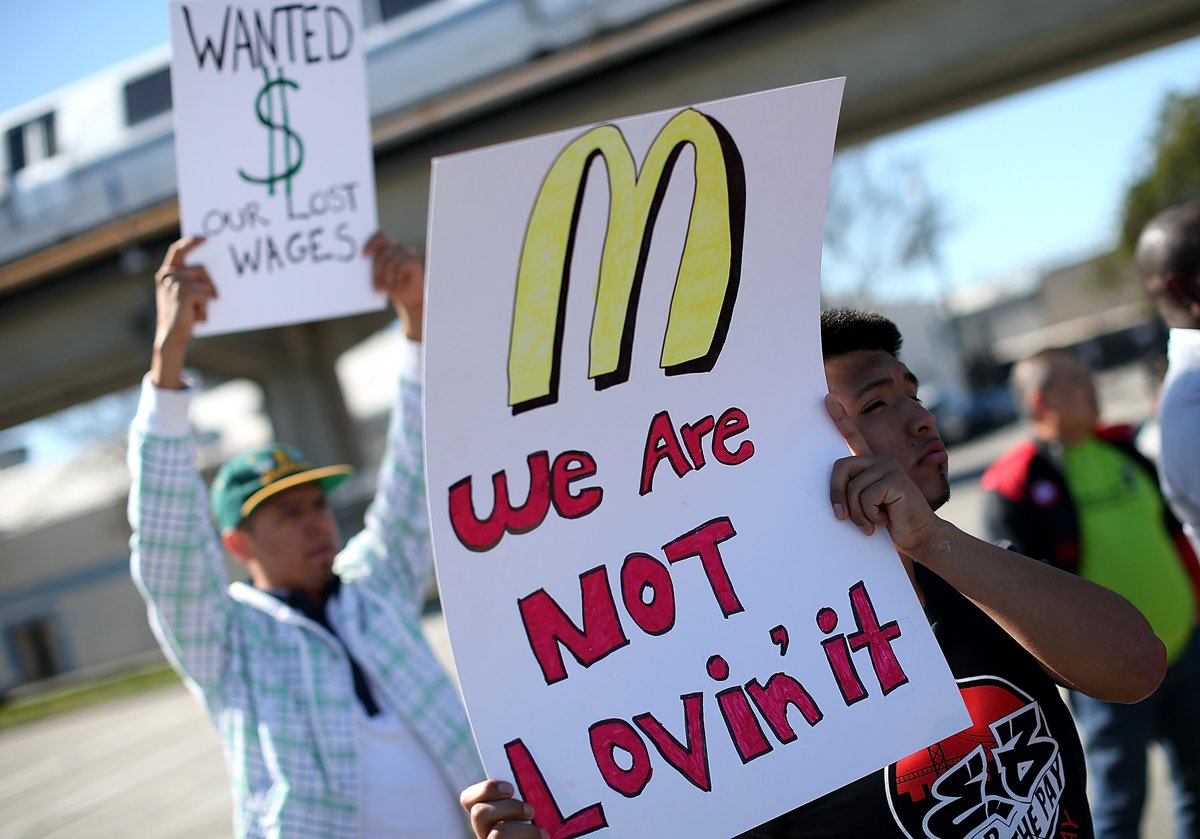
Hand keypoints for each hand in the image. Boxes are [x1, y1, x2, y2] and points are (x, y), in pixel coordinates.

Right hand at [152, 237, 217, 389]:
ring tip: (196, 311)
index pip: (178, 251)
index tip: (205, 238)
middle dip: (210, 284)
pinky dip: (206, 307)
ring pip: (206, 282)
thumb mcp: (183, 294)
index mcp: (166, 274)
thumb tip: (211, 268)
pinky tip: (196, 316)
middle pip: (201, 269)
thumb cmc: (182, 315)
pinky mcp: (183, 293)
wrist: (172, 336)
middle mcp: (167, 276)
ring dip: (207, 298)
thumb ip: (190, 280)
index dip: (191, 243)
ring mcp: (174, 283)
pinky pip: (206, 294)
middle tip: (211, 300)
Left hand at [363, 232, 423, 340]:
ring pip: (391, 262)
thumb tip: (362, 263)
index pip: (379, 237)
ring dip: (388, 278)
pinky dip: (398, 277)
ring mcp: (408, 253)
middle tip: (377, 287)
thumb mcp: (381, 277)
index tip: (363, 256)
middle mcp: (398, 248)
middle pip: (382, 255)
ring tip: (389, 288)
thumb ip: (374, 268)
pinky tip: (400, 282)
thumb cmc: (395, 286)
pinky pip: (400, 266)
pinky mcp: (415, 261)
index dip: (371, 244)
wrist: (413, 297)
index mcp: (388, 248)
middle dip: (377, 272)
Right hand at [460, 780, 545, 838]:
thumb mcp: (535, 805)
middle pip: (478, 813)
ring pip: (496, 835)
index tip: (510, 788)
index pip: (469, 799)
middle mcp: (485, 831)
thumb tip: (532, 776)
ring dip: (523, 830)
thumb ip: (525, 794)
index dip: (485, 789)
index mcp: (489, 814)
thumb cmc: (542, 825)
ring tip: (541, 833)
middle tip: (530, 810)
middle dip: (508, 807)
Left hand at [824, 393, 939, 554]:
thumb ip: (852, 492)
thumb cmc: (889, 521)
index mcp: (872, 464)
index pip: (853, 436)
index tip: (828, 398)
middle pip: (841, 468)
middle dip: (837, 495)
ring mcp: (890, 467)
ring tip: (872, 522)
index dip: (840, 418)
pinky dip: (868, 515)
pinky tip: (884, 520)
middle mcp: (881, 460)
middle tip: (842, 517)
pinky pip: (865, 497)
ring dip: (857, 513)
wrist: (919, 535)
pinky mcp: (895, 480)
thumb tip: (831, 497)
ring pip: (853, 488)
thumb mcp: (865, 504)